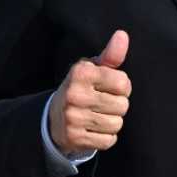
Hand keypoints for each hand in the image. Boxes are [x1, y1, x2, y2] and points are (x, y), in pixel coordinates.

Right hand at [48, 30, 131, 153]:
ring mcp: (73, 118)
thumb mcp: (93, 68)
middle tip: (104, 103)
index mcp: (81, 74)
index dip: (122, 86)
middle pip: (122, 105)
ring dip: (113, 122)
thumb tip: (122, 35)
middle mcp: (75, 95)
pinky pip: (108, 141)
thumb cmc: (81, 87)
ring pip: (116, 124)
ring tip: (99, 115)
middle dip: (118, 105)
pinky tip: (95, 129)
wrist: (53, 117)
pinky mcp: (74, 138)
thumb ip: (111, 54)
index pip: (123, 83)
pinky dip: (106, 137)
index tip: (111, 86)